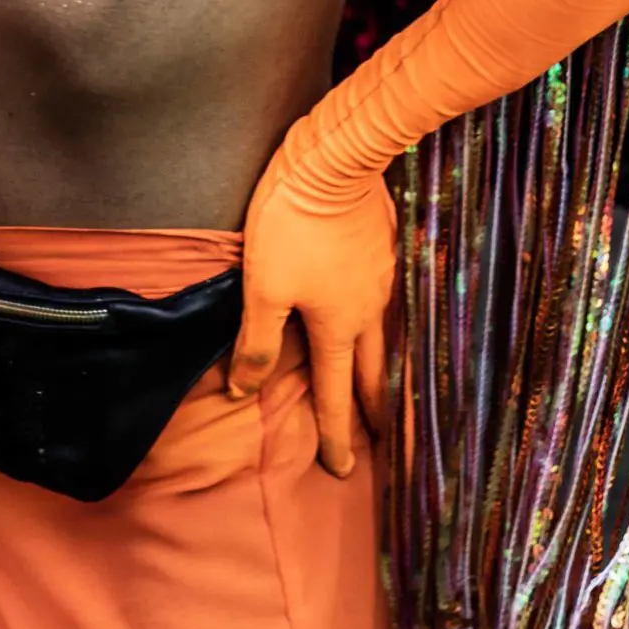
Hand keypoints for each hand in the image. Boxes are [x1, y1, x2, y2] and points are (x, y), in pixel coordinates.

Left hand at [228, 136, 395, 478]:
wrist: (337, 158)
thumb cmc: (293, 224)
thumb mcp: (263, 286)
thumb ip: (256, 341)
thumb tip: (242, 390)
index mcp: (338, 327)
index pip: (336, 394)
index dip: (337, 434)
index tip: (344, 469)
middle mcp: (369, 311)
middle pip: (374, 373)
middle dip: (374, 410)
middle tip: (380, 439)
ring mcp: (384, 279)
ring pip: (385, 337)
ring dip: (382, 368)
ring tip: (382, 386)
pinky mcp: (386, 249)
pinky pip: (386, 302)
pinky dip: (382, 326)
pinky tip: (377, 315)